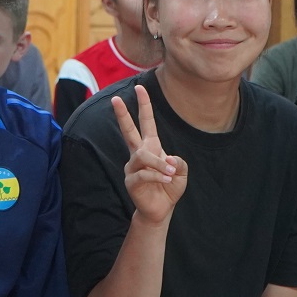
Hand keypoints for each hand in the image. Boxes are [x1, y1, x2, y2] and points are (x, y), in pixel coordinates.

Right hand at [114, 87, 186, 226]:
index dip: (144, 105)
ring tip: (171, 172)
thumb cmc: (169, 187)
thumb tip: (169, 159)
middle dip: (122, 114)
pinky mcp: (131, 181)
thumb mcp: (181, 172)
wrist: (161, 209)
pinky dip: (158, 175)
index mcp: (151, 146)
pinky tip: (166, 180)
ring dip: (160, 163)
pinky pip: (144, 173)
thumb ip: (179, 162)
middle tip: (115, 99)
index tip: (140, 88)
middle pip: (128, 130)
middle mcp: (139, 154)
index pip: (146, 122)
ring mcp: (132, 167)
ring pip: (144, 156)